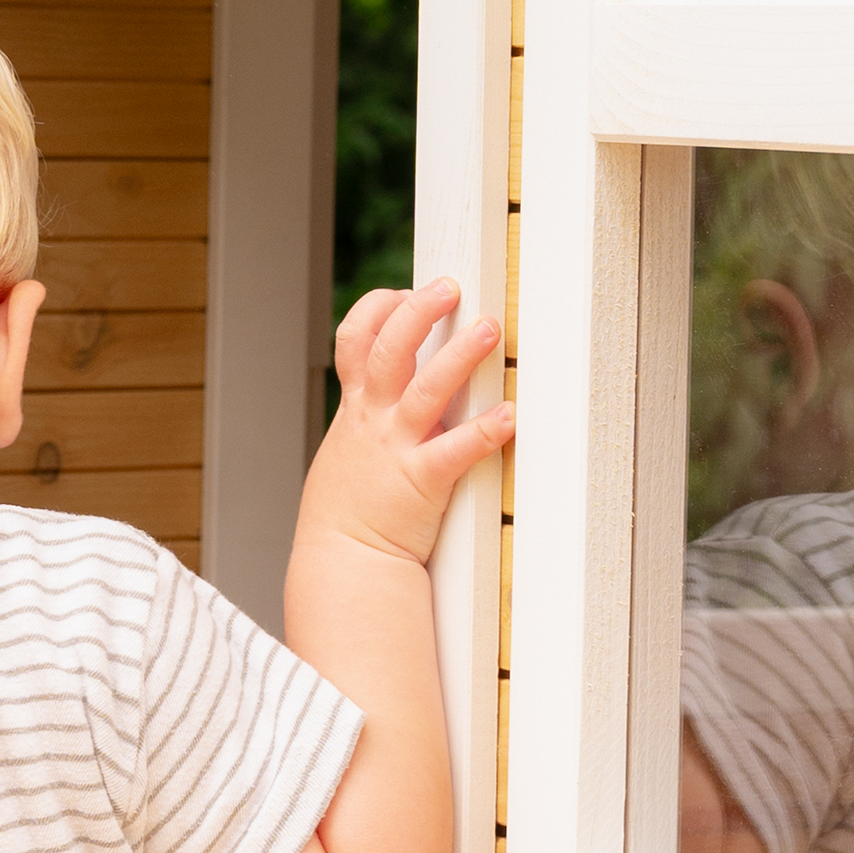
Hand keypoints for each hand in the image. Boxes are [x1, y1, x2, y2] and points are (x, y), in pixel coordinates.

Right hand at [298, 280, 514, 567]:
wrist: (342, 564)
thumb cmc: (350, 512)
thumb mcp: (348, 451)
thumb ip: (370, 418)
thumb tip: (394, 394)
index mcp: (356, 409)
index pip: (357, 339)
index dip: (380, 307)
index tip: (406, 292)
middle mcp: (374, 420)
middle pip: (390, 348)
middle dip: (419, 310)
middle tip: (450, 287)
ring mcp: (396, 449)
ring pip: (427, 389)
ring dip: (460, 355)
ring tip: (489, 328)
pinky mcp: (422, 482)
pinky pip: (456, 450)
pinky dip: (485, 431)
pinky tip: (510, 416)